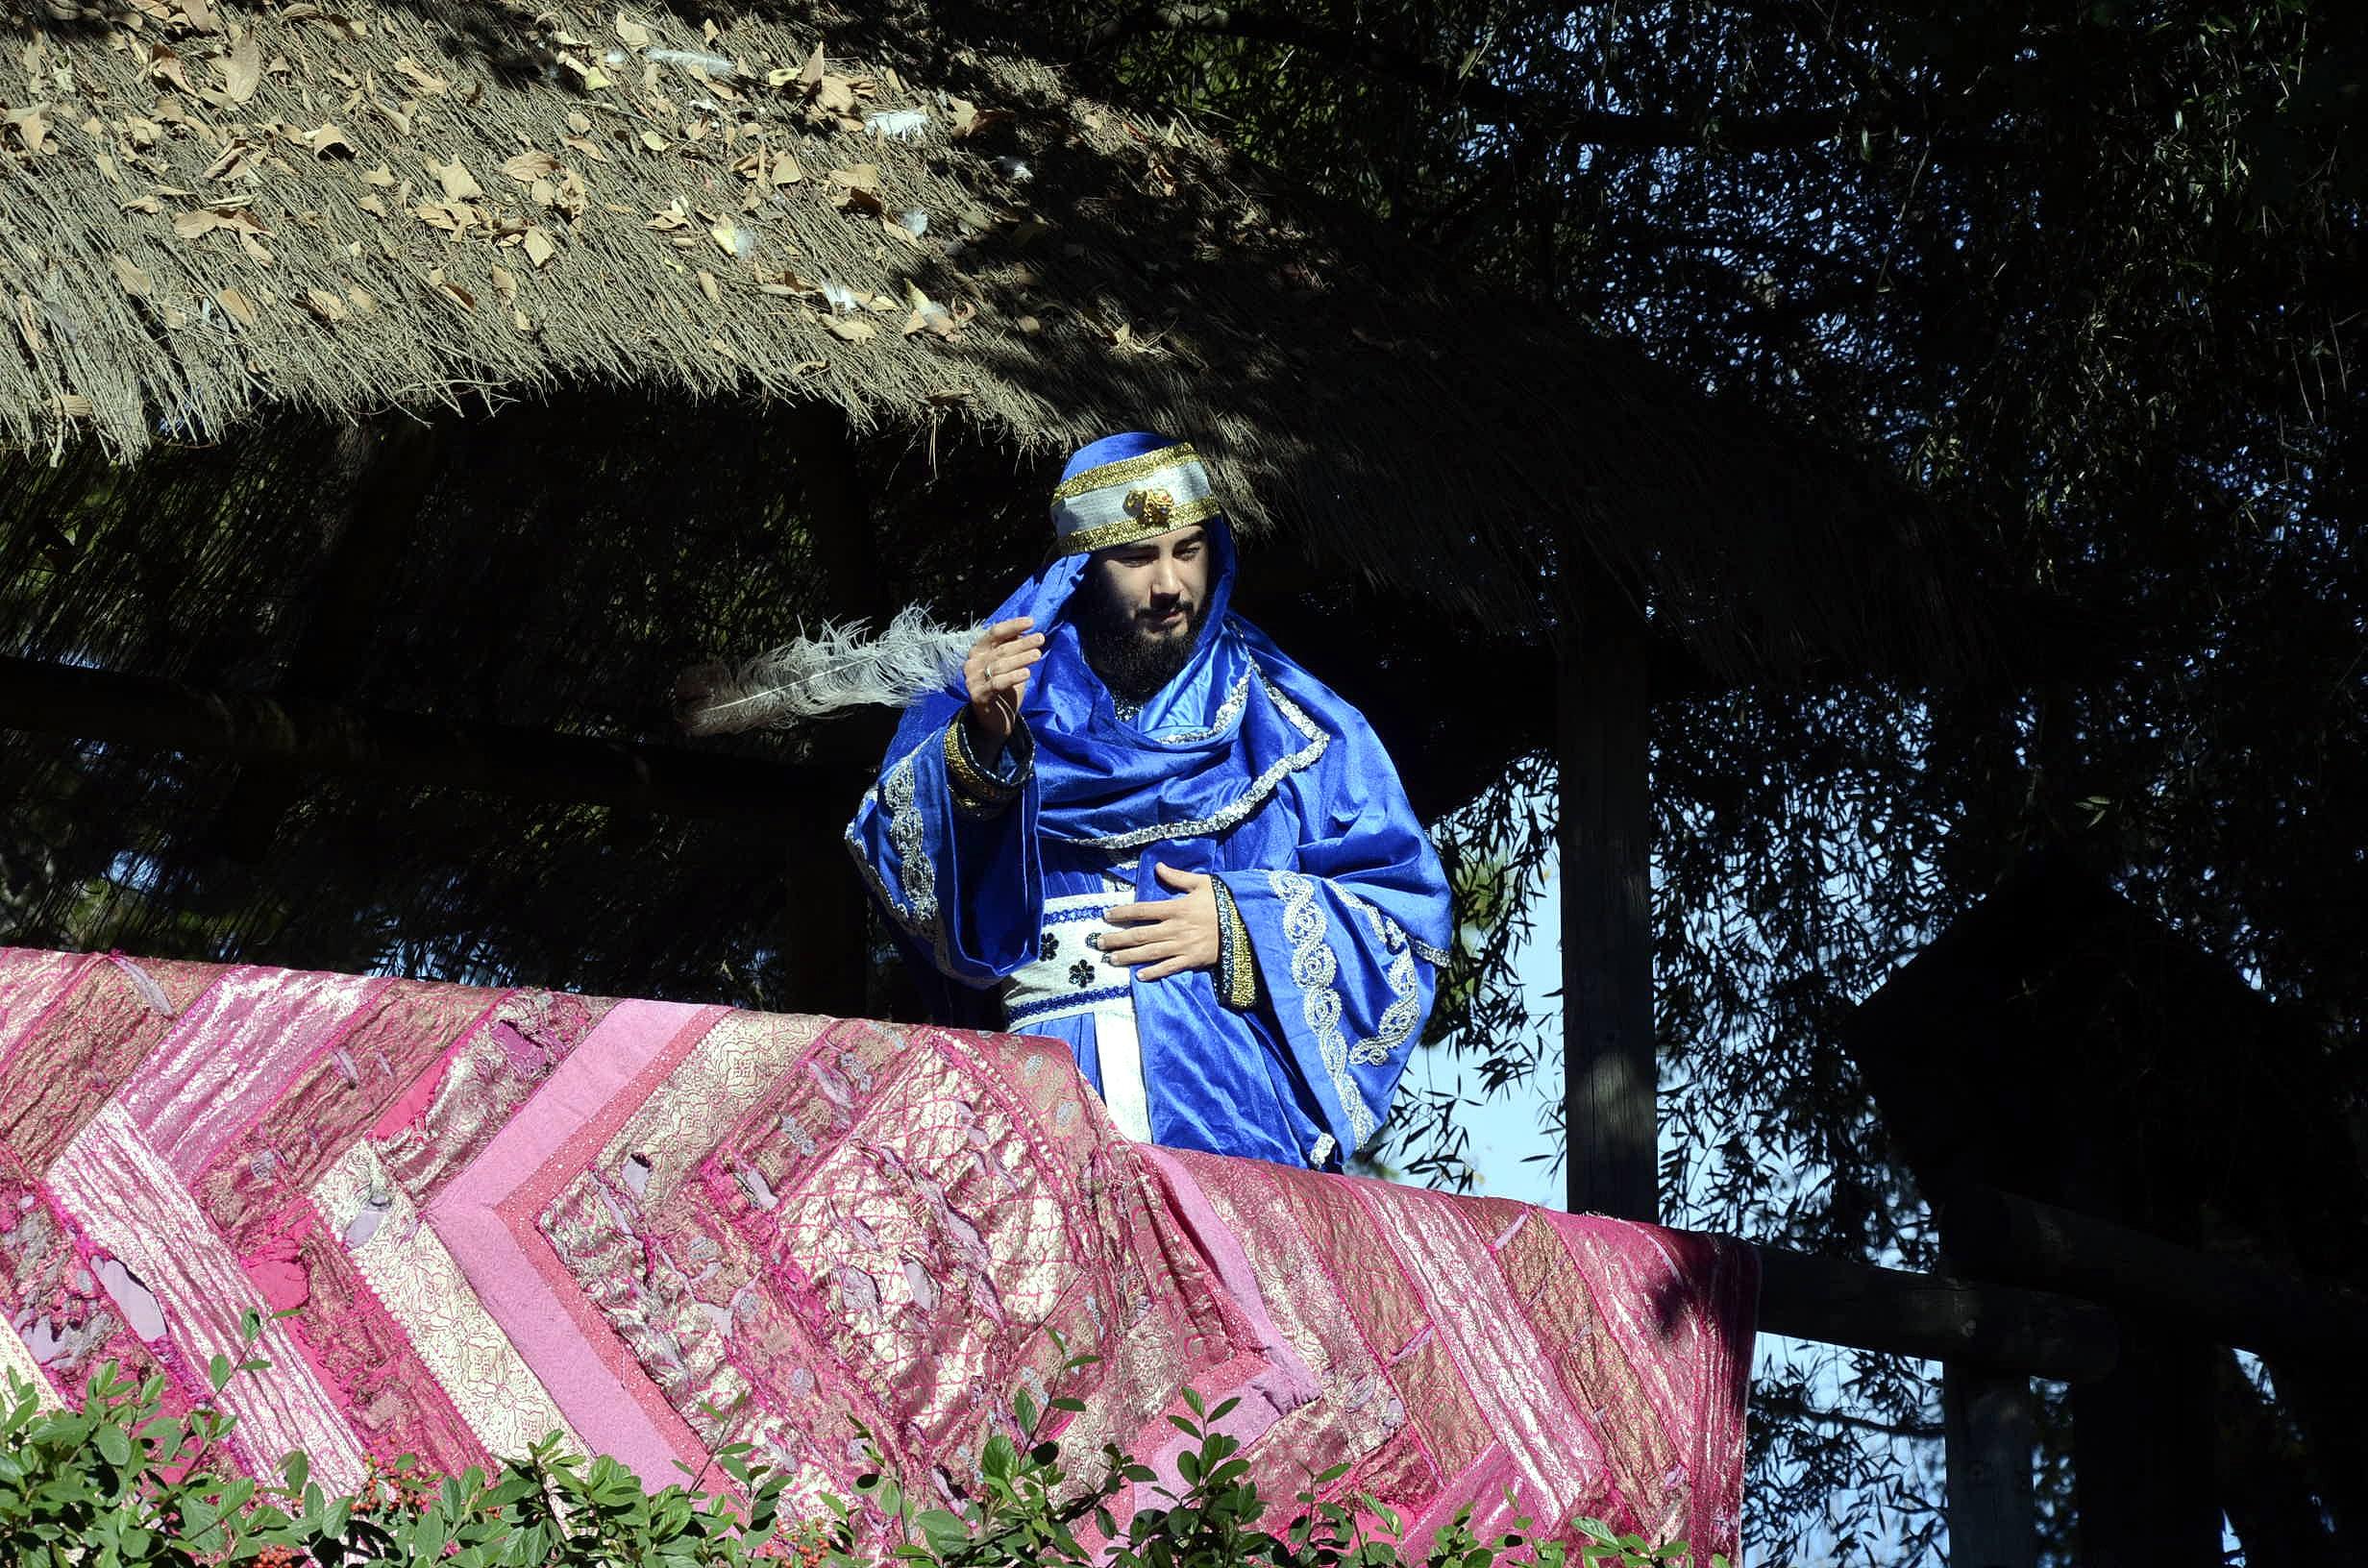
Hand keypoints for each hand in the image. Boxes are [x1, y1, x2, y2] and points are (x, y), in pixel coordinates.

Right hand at [962, 616, 1043, 755]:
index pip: (995, 633)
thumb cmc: (1004, 690)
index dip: (1012, 626)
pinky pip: (997, 683)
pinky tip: (1027, 674)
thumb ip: (1014, 649)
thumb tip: (1027, 631)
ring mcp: (973, 679)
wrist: (995, 722)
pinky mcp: (978, 695)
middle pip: (1000, 649)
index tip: (1031, 622)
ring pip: (999, 665)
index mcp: (979, 651)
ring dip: (1020, 658)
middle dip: (1022, 643)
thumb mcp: (1011, 666)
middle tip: (1040, 639)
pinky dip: (1013, 677)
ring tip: (1037, 654)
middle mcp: (972, 662)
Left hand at [1098, 863, 1220, 981]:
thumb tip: (1158, 868)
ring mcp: (1182, 946)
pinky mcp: (1192, 960)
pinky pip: (1169, 967)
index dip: (1122, 913)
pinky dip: (1154, 972)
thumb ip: (1178, 878)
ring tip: (1111, 959)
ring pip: (1150, 953)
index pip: (1142, 910)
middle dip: (1117, 938)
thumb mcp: (1202, 883)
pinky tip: (1139, 976)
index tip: (1106, 916)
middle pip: (1140, 934)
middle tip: (1099, 942)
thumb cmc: (1223, 902)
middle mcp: (1175, 928)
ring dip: (1129, 956)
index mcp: (1176, 908)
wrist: (1246, 924)